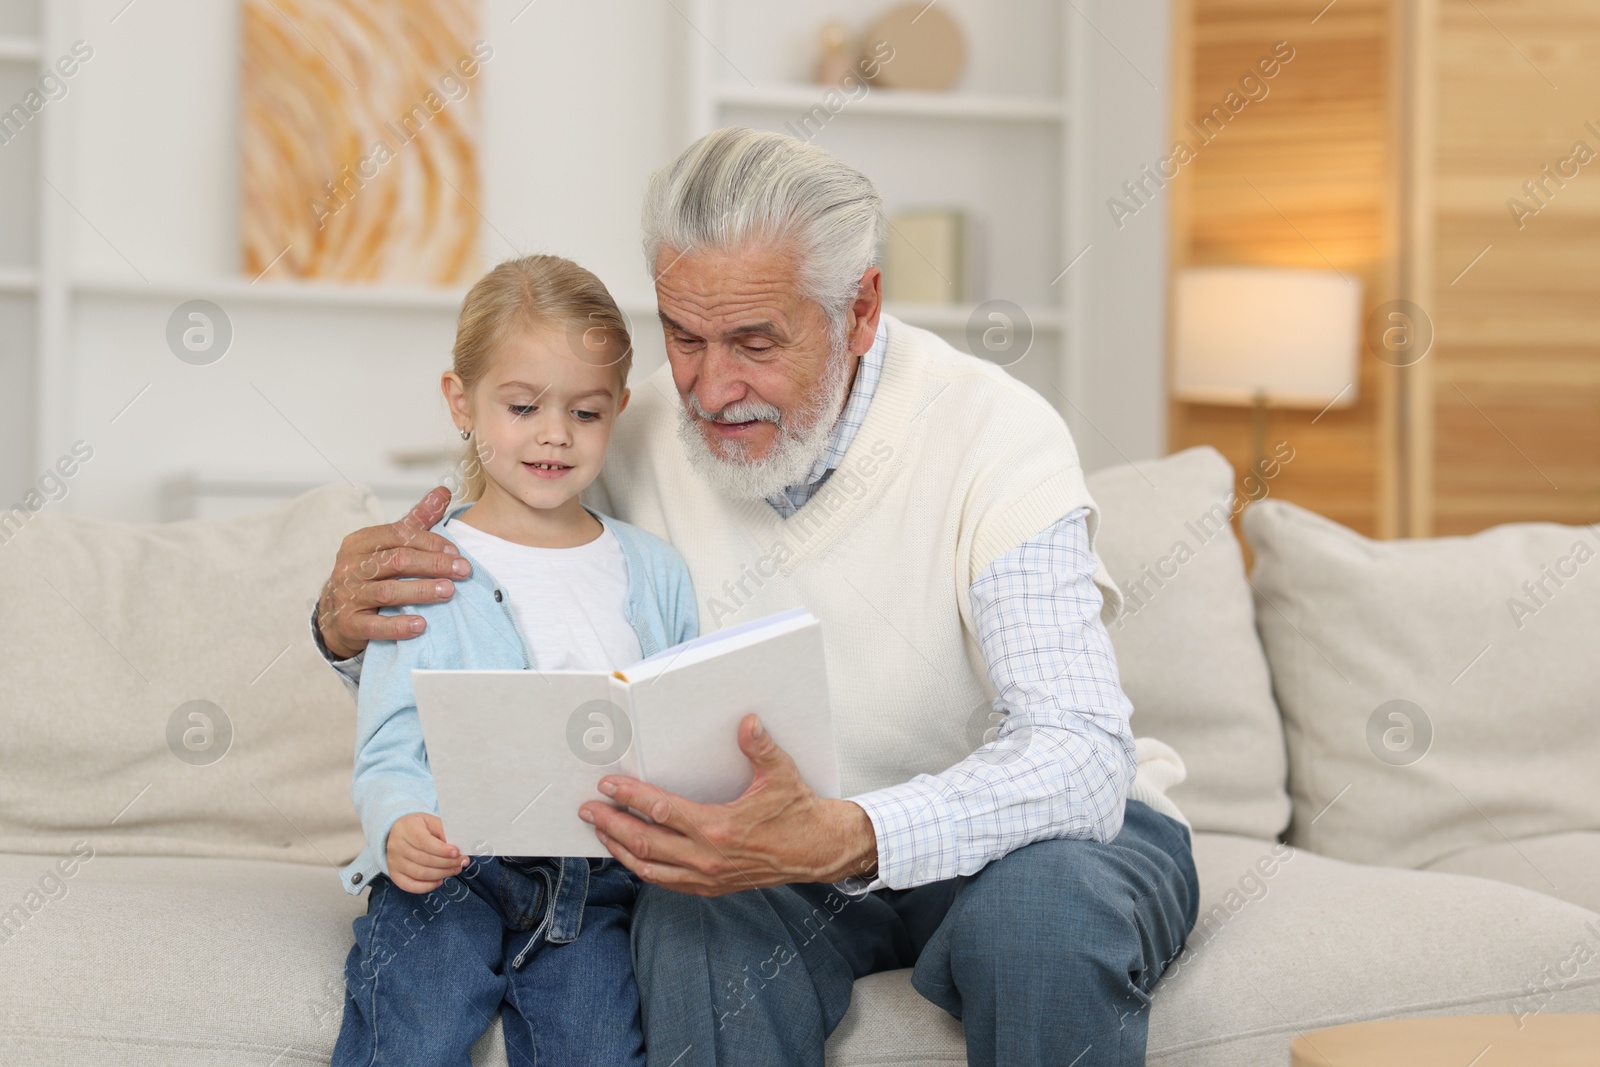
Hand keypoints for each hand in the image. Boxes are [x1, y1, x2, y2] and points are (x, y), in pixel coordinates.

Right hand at [316, 487, 471, 659]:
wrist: (335, 614)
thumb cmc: (370, 574)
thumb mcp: (389, 545)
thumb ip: (417, 520)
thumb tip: (444, 492)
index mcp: (361, 542)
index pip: (399, 535)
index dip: (431, 542)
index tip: (457, 553)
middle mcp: (350, 566)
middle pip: (397, 560)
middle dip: (433, 564)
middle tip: (463, 571)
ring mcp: (347, 595)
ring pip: (387, 591)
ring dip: (421, 591)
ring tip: (449, 592)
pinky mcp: (348, 623)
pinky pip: (375, 625)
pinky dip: (399, 625)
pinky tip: (421, 625)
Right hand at [385, 812, 468, 893]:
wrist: (398, 832)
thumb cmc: (419, 826)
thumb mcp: (430, 821)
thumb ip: (442, 830)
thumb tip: (455, 847)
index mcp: (406, 829)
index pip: (424, 842)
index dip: (442, 850)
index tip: (457, 853)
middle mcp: (396, 846)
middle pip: (424, 860)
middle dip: (447, 863)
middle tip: (462, 862)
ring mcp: (393, 862)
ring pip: (420, 874)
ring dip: (441, 874)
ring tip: (455, 870)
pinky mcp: (394, 874)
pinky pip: (410, 886)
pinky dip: (427, 886)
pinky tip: (439, 880)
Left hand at [578, 714, 878, 896]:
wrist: (817, 851)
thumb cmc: (798, 812)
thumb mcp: (781, 775)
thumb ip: (760, 747)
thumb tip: (747, 722)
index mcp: (719, 828)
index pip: (662, 811)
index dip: (631, 797)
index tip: (608, 786)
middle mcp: (708, 857)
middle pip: (645, 843)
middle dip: (611, 824)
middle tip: (587, 809)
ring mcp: (707, 876)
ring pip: (650, 869)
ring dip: (620, 850)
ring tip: (600, 832)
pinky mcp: (711, 887)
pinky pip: (667, 882)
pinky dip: (644, 869)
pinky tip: (632, 856)